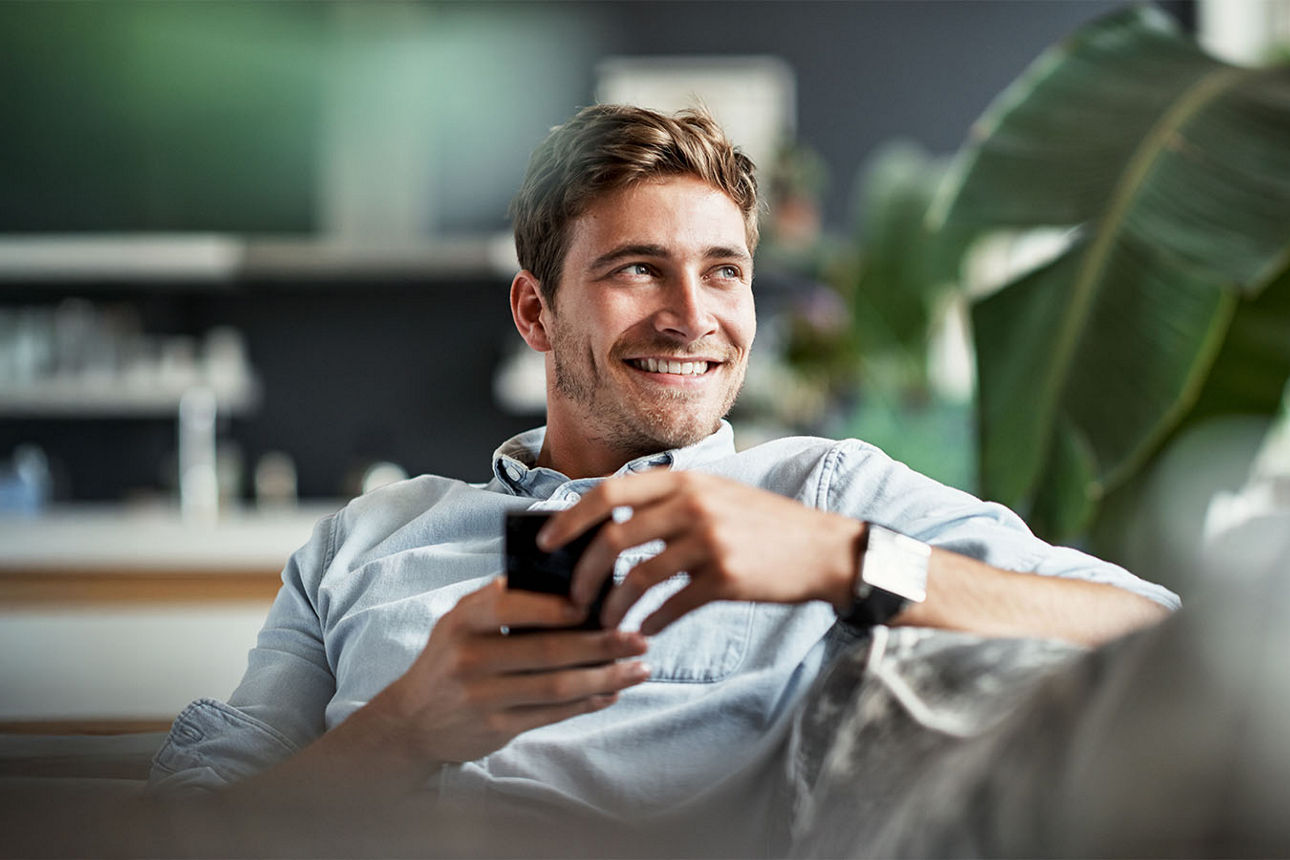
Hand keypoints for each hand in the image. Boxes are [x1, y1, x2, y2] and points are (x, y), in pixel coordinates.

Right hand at [373, 578, 648, 764]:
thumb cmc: (449, 658)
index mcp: (463, 621)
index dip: (555, 607)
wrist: (413, 720)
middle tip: (638, 638)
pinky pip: (553, 714)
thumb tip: (561, 578)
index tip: (595, 603)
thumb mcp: (460, 621)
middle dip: (601, 645)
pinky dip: (588, 702)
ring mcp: (482, 697)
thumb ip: (499, 598)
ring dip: (605, 677)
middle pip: (547, 650)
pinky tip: (612, 691)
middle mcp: (470, 658)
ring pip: (557, 686)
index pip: (511, 605)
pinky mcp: (496, 728)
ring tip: (639, 669)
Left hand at [537, 471, 864, 634]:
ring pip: (637, 577)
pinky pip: (671, 605)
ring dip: (613, 606)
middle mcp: (692, 505)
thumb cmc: (764, 525)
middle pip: (613, 537)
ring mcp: (709, 541)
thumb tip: (609, 525)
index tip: (546, 544)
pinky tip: (643, 632)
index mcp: (684, 480)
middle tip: (572, 599)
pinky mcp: (725, 578)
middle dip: (583, 573)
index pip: (609, 493)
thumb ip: (670, 501)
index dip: (570, 519)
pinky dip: (650, 622)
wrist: (825, 550)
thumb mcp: (717, 494)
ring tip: (605, 624)